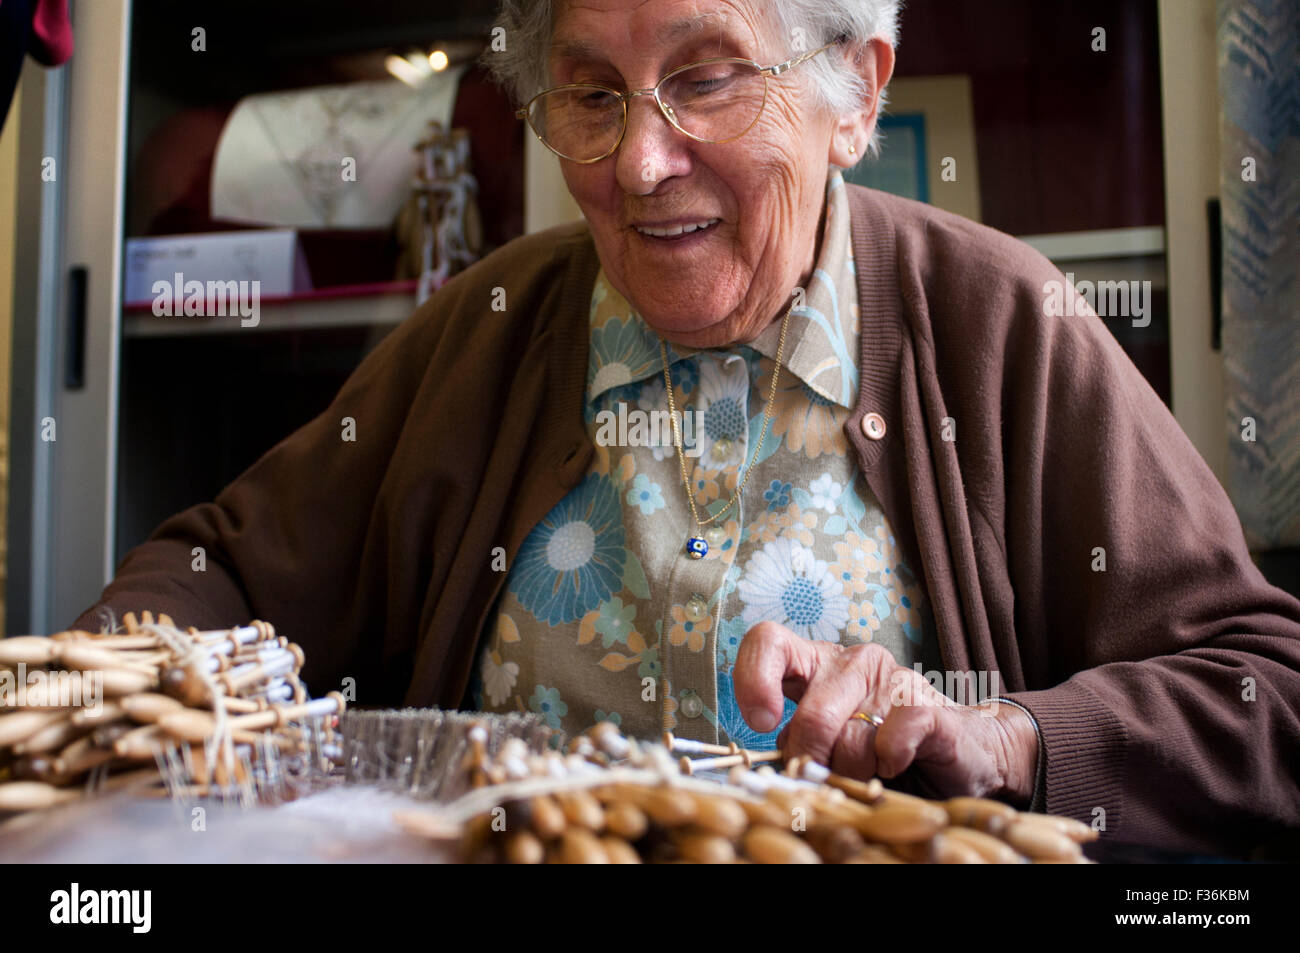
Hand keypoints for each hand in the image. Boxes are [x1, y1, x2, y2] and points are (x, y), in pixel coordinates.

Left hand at [732, 622, 1038, 805]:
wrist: (962, 753)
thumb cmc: (879, 750)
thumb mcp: (825, 743)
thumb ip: (795, 742)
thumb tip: (774, 761)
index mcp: (816, 664)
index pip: (768, 641)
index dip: (754, 679)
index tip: (763, 722)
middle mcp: (851, 661)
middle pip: (810, 715)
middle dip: (814, 761)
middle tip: (828, 776)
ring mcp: (891, 677)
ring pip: (850, 738)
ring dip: (855, 770)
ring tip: (872, 768)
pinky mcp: (925, 704)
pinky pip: (891, 739)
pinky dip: (888, 762)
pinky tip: (897, 763)